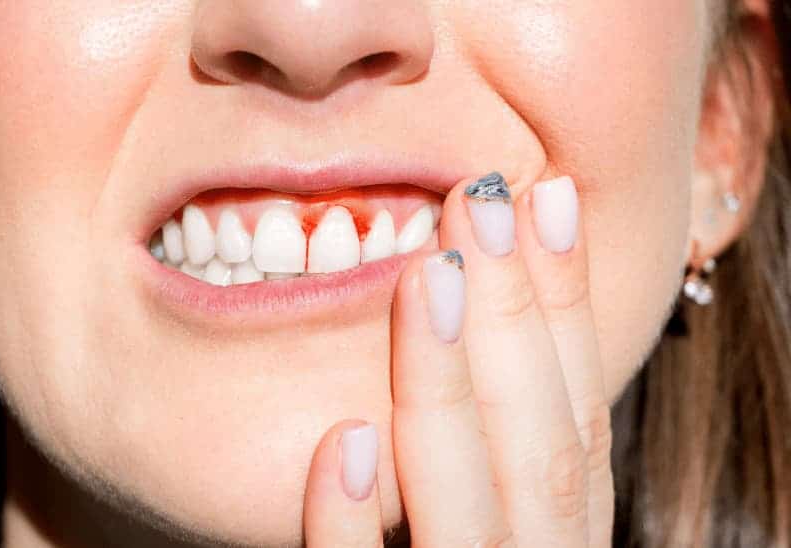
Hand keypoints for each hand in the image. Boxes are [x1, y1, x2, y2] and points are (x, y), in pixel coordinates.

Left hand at [303, 173, 613, 546]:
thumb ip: (489, 445)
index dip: (571, 308)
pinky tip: (343, 439)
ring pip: (470, 514)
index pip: (579, 419)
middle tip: (482, 201)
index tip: (551, 196)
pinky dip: (353, 522)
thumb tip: (470, 302)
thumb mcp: (484, 514)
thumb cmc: (445, 545)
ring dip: (445, 392)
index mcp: (557, 538)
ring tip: (424, 278)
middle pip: (540, 454)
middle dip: (515, 320)